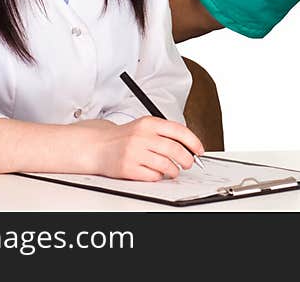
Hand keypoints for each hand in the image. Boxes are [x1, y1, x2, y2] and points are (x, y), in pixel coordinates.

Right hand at [82, 116, 204, 180]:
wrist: (99, 146)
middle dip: (187, 159)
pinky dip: (159, 176)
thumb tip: (190, 145)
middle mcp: (141, 136)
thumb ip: (165, 132)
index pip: (178, 131)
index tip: (200, 150)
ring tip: (174, 170)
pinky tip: (157, 173)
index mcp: (149, 123)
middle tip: (189, 163)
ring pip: (166, 165)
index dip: (193, 142)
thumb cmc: (126, 137)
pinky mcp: (128, 168)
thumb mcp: (145, 126)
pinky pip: (153, 176)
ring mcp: (134, 152)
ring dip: (174, 170)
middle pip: (174, 149)